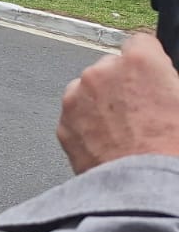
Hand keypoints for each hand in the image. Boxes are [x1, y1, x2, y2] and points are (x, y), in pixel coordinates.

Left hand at [57, 34, 178, 173]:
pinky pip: (76, 115)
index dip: (149, 60)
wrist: (144, 189)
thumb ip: (168, 83)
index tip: (152, 73)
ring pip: (89, 90)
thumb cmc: (171, 148)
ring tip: (125, 131)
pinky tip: (109, 142)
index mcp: (139, 61)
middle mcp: (101, 72)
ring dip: (102, 102)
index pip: (141, 42)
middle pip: (112, 67)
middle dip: (124, 83)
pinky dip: (87, 124)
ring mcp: (77, 97)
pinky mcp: (63, 123)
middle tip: (142, 111)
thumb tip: (163, 85)